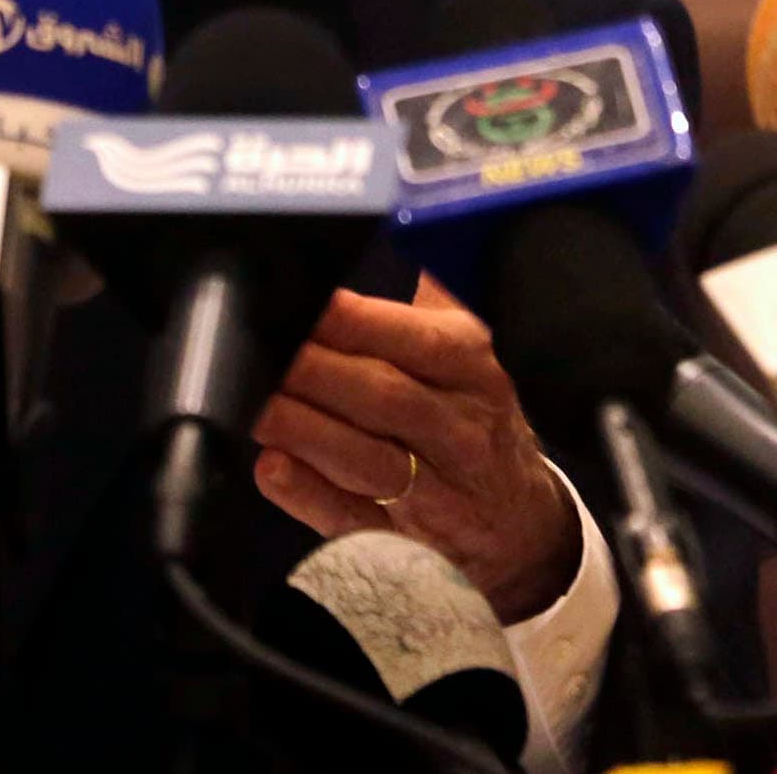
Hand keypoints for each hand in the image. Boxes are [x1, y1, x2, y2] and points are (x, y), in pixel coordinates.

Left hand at [250, 274, 582, 622]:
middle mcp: (459, 427)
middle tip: (259, 354)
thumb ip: (425, 298)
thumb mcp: (466, 349)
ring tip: (255, 406)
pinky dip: (310, 496)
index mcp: (469, 365)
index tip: (296, 305)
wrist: (521, 521)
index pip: (408, 338)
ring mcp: (438, 493)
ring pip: (369, 460)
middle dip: (314, 373)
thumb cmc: (473, 416)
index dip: (347, 322)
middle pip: (383, 397)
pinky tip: (273, 469)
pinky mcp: (408, 544)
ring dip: (305, 431)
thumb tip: (389, 232)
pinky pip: (356, 522)